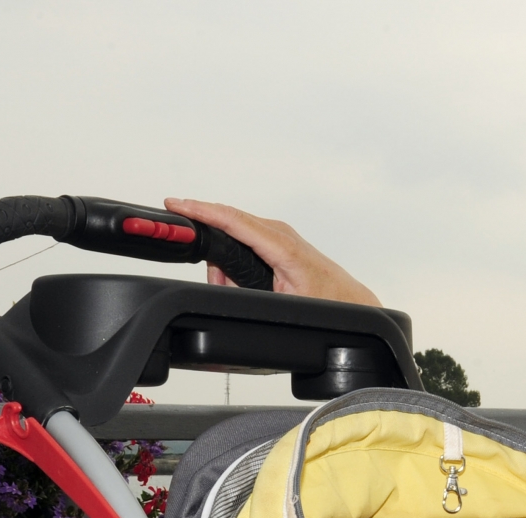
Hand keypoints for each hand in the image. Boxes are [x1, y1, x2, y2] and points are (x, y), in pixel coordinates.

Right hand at [162, 198, 381, 305]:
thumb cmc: (328, 304)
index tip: (174, 204)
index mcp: (282, 245)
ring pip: (233, 235)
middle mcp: (280, 233)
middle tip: (220, 283)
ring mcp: (279, 235)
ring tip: (236, 288)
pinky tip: (239, 280)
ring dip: (225, 264)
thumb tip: (224, 288)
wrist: (350, 304)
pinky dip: (234, 261)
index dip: (200, 210)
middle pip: (227, 225)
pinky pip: (243, 241)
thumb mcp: (285, 305)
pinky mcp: (277, 241)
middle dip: (212, 253)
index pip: (232, 219)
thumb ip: (250, 294)